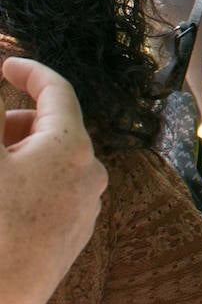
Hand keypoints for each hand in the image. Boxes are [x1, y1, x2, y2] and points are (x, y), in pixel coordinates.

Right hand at [0, 58, 107, 303]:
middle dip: (14, 123)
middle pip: (53, 128)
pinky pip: (53, 194)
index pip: (57, 91)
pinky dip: (26, 184)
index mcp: (71, 148)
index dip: (29, 71)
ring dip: (19, 155)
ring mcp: (84, 210)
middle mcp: (90, 176)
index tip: (6, 65)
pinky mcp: (72, 239)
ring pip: (52, 163)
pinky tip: (1, 201)